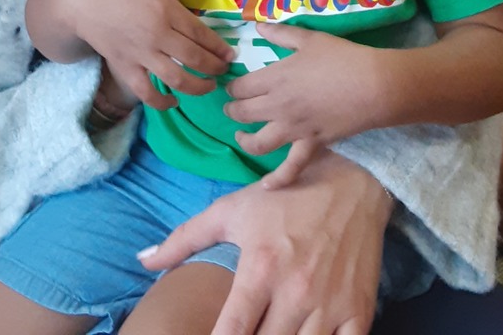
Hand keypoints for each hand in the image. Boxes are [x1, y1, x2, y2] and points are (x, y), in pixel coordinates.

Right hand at [76, 0, 234, 109]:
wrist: (79, 1)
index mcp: (167, 10)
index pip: (202, 34)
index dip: (220, 47)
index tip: (231, 54)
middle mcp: (158, 35)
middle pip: (196, 58)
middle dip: (215, 68)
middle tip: (224, 70)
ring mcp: (141, 54)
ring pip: (177, 79)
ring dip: (198, 87)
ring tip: (209, 86)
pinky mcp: (125, 67)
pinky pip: (146, 91)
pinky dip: (161, 101)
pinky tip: (173, 100)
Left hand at [138, 150, 392, 334]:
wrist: (352, 183)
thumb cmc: (284, 197)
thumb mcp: (231, 210)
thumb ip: (184, 238)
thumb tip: (142, 260)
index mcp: (260, 268)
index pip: (233, 330)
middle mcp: (296, 291)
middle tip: (243, 331)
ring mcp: (330, 305)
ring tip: (268, 331)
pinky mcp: (359, 312)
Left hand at [224, 24, 384, 185]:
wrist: (373, 86)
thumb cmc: (341, 58)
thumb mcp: (308, 39)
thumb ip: (280, 33)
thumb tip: (257, 26)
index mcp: (274, 78)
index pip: (240, 87)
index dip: (232, 87)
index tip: (231, 86)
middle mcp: (278, 106)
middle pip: (243, 113)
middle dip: (232, 110)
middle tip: (231, 107)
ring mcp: (293, 129)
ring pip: (258, 142)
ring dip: (244, 141)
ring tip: (240, 136)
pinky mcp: (311, 145)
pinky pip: (291, 168)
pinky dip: (278, 179)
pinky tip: (266, 187)